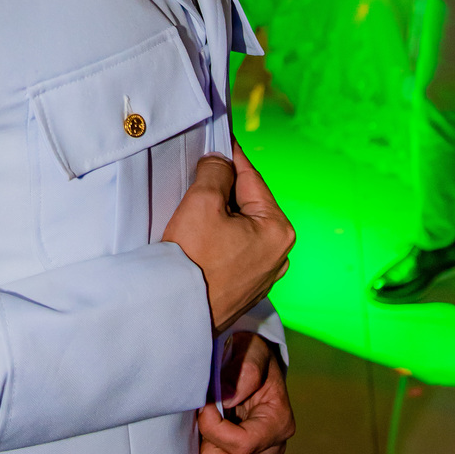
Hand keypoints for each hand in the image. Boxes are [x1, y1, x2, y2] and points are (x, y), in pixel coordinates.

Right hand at [162, 145, 293, 333]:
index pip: (252, 179)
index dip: (231, 157)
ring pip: (240, 226)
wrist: (175, 313)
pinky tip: (197, 237)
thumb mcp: (203, 201)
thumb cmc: (192, 260)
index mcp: (278, 230)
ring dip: (219, 215)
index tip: (219, 139)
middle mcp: (279, 254)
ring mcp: (264, 275)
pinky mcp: (245, 288)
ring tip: (193, 210)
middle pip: (248, 203)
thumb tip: (221, 161)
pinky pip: (235, 249)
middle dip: (223, 189)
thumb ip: (216, 171)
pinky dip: (218, 238)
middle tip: (197, 177)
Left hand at [198, 333, 294, 453]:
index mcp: (277, 420)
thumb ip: (244, 370)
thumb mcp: (249, 351)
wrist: (248, 364)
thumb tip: (227, 397)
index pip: (243, 444)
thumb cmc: (247, 356)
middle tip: (201, 435)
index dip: (215, 431)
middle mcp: (273, 448)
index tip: (203, 408)